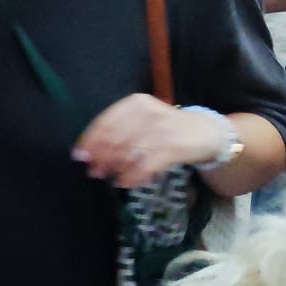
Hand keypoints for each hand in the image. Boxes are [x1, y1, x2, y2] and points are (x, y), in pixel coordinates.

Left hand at [73, 94, 226, 186]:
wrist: (206, 131)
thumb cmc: (166, 126)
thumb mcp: (142, 119)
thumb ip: (117, 130)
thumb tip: (86, 152)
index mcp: (135, 103)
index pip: (105, 122)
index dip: (90, 140)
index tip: (79, 155)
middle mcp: (147, 113)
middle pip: (114, 139)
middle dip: (100, 157)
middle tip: (93, 171)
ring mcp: (161, 130)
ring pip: (128, 154)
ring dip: (114, 168)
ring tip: (109, 177)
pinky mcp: (173, 148)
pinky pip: (145, 166)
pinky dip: (132, 176)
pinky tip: (125, 182)